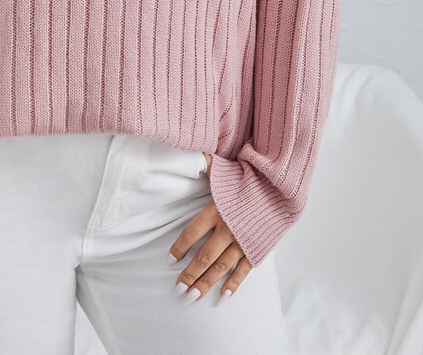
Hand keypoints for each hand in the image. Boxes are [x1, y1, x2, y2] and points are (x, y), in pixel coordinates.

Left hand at [168, 152, 251, 302]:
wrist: (279, 186)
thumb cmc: (247, 176)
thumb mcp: (223, 168)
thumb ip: (204, 163)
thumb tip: (189, 153)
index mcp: (216, 210)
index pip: (192, 233)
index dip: (180, 247)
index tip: (171, 259)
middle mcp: (228, 229)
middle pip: (204, 257)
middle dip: (190, 274)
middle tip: (178, 289)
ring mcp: (243, 241)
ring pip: (221, 268)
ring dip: (205, 283)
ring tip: (192, 297)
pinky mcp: (256, 248)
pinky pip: (243, 270)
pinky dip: (234, 284)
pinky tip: (223, 296)